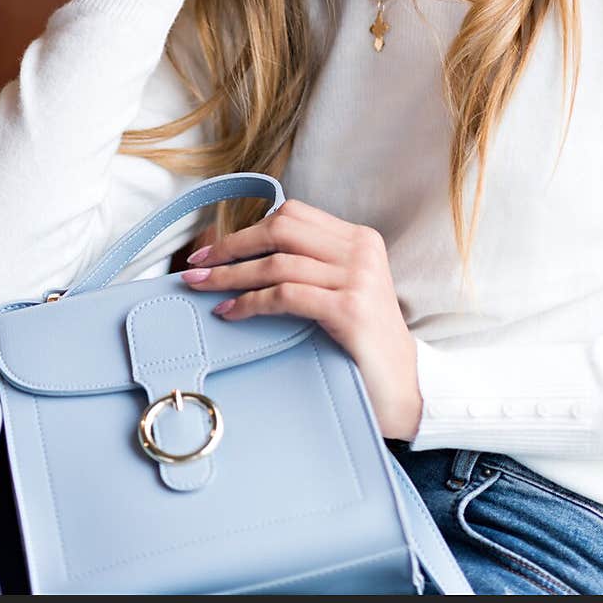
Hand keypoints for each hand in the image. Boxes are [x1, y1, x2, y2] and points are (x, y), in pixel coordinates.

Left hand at [178, 197, 423, 440]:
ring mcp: (358, 278)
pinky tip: (230, 313)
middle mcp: (361, 251)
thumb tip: (241, 258)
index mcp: (360, 239)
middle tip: (198, 266)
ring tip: (203, 289)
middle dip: (233, 246)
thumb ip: (308, 267)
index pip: (294, 214)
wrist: (403, 388)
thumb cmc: (363, 343)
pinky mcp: (349, 309)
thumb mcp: (342, 290)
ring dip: (231, 276)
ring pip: (277, 264)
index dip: (248, 227)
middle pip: (282, 229)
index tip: (215, 249)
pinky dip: (250, 302)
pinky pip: (285, 296)